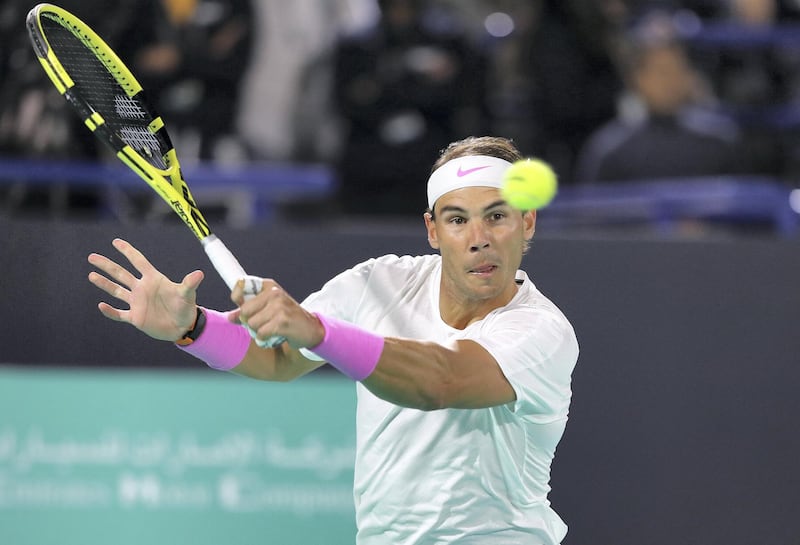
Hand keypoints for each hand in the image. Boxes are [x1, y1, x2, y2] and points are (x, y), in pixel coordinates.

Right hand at [87, 238, 203, 341]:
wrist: (183, 326)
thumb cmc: (186, 307)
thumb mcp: (187, 294)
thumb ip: (189, 284)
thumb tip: (199, 274)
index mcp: (153, 279)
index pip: (138, 261)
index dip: (127, 251)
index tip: (116, 242)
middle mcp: (142, 289)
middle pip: (121, 273)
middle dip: (107, 265)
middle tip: (92, 257)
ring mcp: (137, 303)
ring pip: (116, 291)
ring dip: (104, 283)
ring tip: (91, 275)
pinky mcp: (135, 317)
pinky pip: (119, 313)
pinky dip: (110, 311)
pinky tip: (101, 305)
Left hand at [229, 277, 323, 349]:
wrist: (312, 330)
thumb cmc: (287, 319)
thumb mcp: (268, 309)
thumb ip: (248, 310)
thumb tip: (229, 317)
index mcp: (270, 286)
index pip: (242, 285)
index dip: (237, 298)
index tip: (243, 309)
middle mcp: (275, 293)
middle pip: (244, 312)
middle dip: (250, 322)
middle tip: (264, 324)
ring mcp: (279, 307)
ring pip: (251, 324)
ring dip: (258, 332)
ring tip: (272, 330)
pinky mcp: (283, 322)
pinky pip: (261, 334)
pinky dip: (264, 339)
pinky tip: (275, 337)